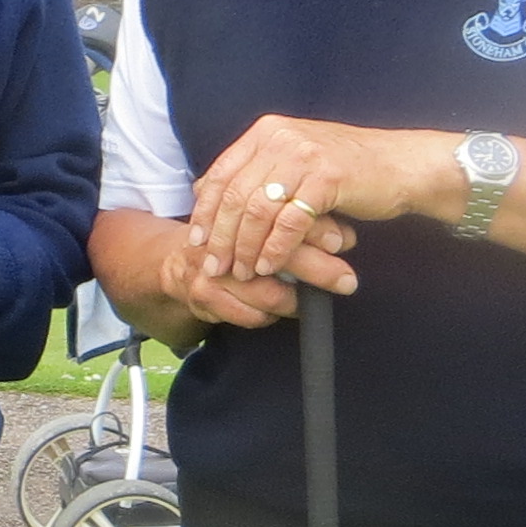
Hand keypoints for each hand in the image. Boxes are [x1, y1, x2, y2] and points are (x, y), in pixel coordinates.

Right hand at [100, 209, 334, 337]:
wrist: (177, 264)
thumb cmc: (235, 242)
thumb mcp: (265, 224)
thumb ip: (303, 225)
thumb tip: (346, 237)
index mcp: (243, 209)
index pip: (286, 214)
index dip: (317, 228)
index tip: (344, 242)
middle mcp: (226, 235)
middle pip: (280, 254)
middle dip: (319, 270)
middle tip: (347, 281)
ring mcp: (214, 267)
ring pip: (266, 291)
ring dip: (294, 301)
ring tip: (309, 304)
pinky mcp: (204, 295)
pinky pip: (247, 314)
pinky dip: (266, 316)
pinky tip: (273, 312)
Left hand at [183, 114, 457, 292]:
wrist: (403, 165)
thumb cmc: (347, 169)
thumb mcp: (295, 160)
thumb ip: (256, 171)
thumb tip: (204, 192)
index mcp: (266, 131)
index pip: (220, 173)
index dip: (205, 211)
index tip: (197, 240)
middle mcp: (280, 138)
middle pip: (234, 195)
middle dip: (221, 236)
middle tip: (214, 266)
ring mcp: (304, 156)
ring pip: (257, 211)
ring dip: (246, 248)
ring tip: (243, 272)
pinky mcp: (327, 178)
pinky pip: (289, 222)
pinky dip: (275, 249)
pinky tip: (270, 267)